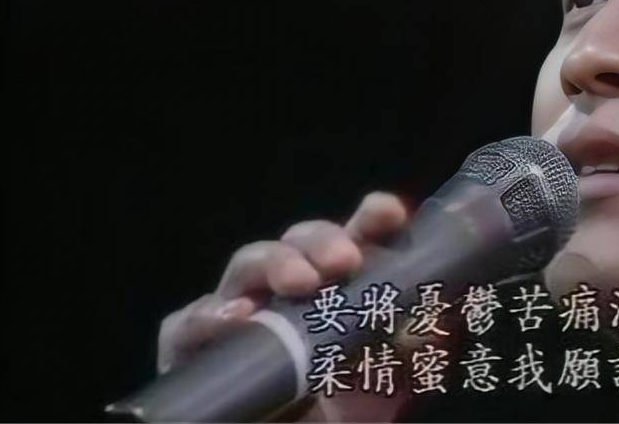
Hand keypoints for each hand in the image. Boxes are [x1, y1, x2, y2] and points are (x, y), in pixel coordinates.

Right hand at [157, 192, 412, 421]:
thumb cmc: (340, 412)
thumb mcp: (385, 384)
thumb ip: (409, 353)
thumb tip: (432, 325)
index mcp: (337, 289)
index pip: (354, 239)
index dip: (372, 220)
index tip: (389, 215)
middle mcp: (287, 292)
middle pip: (299, 243)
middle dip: (322, 240)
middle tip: (346, 260)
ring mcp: (239, 315)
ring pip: (246, 265)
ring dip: (275, 263)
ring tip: (301, 281)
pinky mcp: (193, 349)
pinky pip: (187, 324)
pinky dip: (208, 315)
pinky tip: (236, 317)